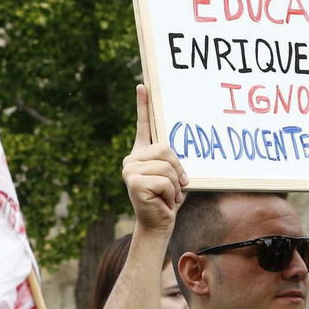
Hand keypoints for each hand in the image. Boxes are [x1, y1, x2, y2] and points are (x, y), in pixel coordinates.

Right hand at [124, 84, 187, 231]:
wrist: (158, 224)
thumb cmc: (168, 199)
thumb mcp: (173, 176)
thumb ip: (171, 161)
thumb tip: (172, 151)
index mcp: (142, 154)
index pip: (143, 125)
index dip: (143, 104)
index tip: (142, 85)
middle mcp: (132, 159)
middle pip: (166, 149)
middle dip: (178, 170)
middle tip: (177, 187)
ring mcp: (129, 170)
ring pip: (167, 166)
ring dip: (176, 185)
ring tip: (169, 196)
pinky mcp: (134, 182)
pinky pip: (165, 180)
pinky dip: (171, 193)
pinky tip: (163, 201)